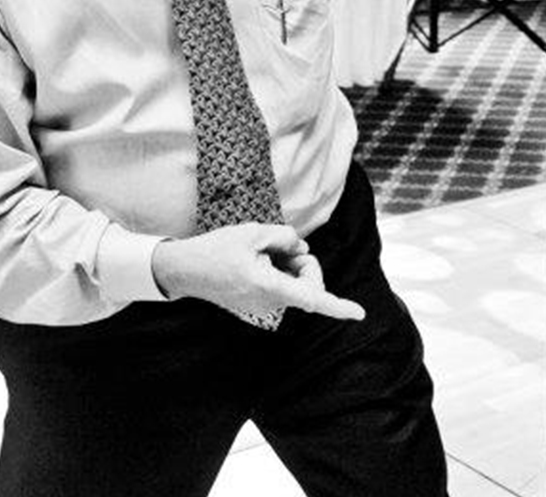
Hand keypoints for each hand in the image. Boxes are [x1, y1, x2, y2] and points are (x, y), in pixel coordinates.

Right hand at [149, 223, 367, 328]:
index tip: (359, 314)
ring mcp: (264, 306)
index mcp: (269, 286)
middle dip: (307, 264)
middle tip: (287, 246)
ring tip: (264, 252)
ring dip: (291, 267)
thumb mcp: (253, 232)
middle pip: (309, 285)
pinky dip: (280, 273)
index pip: (312, 298)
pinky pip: (282, 289)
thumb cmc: (216, 250)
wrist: (185, 270)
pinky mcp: (259, 304)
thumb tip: (300, 248)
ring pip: (295, 286)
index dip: (338, 306)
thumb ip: (285, 237)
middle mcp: (270, 302)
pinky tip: (259, 261)